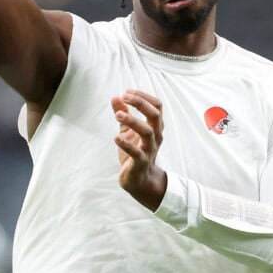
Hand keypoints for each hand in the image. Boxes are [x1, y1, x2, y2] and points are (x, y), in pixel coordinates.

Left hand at [111, 89, 167, 211]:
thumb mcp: (127, 131)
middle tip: (125, 97)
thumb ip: (123, 114)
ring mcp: (149, 150)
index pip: (157, 106)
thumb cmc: (135, 153)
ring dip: (133, 121)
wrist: (139, 180)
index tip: (127, 92)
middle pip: (155, 115)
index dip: (143, 96)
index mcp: (154, 127)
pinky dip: (126, 144)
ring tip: (118, 115)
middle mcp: (155, 137)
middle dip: (141, 103)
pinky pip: (137, 153)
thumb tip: (116, 97)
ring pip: (147, 132)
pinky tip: (116, 138)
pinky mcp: (140, 163)